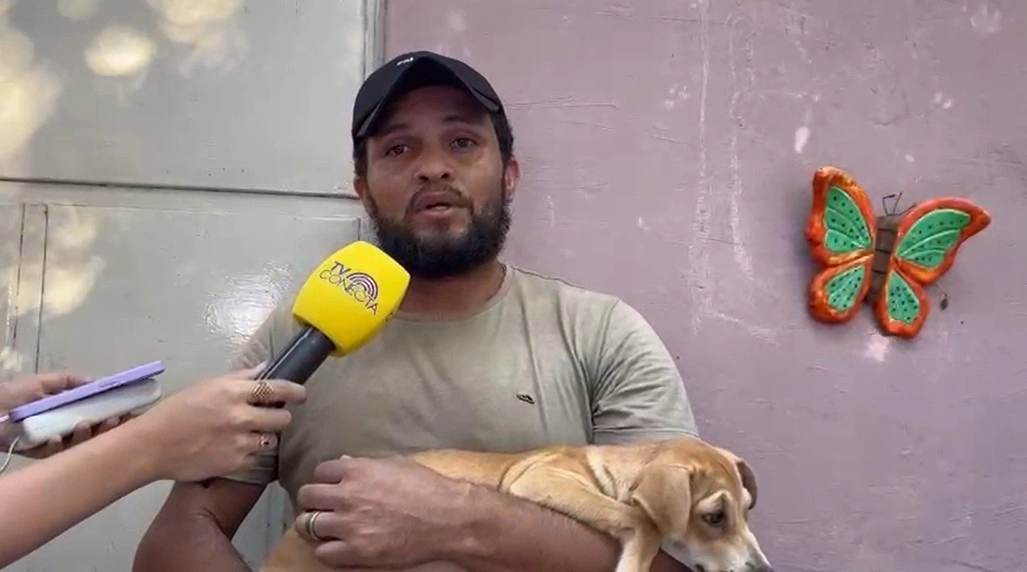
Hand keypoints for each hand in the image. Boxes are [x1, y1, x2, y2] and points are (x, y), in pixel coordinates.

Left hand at [0, 371, 126, 457]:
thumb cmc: (12, 395)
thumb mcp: (43, 382)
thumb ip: (69, 380)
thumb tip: (98, 382)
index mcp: (67, 412)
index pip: (96, 415)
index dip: (112, 415)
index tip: (128, 412)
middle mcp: (64, 428)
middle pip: (93, 432)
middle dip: (106, 428)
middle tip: (113, 420)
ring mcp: (52, 443)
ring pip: (77, 445)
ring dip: (85, 436)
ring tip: (85, 425)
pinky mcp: (37, 454)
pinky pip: (53, 455)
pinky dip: (56, 446)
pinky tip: (55, 438)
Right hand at [133, 365, 306, 481]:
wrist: (152, 445)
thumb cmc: (177, 411)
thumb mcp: (207, 386)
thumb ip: (240, 378)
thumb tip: (265, 368)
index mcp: (233, 392)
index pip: (276, 389)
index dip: (295, 392)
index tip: (302, 394)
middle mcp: (240, 416)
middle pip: (282, 418)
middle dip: (278, 418)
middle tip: (266, 418)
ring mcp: (239, 442)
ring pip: (271, 440)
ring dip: (263, 438)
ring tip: (245, 436)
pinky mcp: (235, 464)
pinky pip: (256, 459)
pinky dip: (249, 455)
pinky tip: (233, 450)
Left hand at [292, 456, 474, 568]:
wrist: (448, 518)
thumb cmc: (428, 488)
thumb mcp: (397, 465)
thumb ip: (366, 464)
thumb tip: (345, 462)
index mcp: (357, 470)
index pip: (321, 471)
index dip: (324, 479)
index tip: (328, 486)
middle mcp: (347, 495)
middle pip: (307, 496)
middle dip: (311, 501)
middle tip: (319, 506)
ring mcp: (349, 525)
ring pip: (307, 525)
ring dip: (312, 525)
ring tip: (322, 527)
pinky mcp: (356, 551)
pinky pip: (323, 552)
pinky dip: (325, 549)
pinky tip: (335, 545)